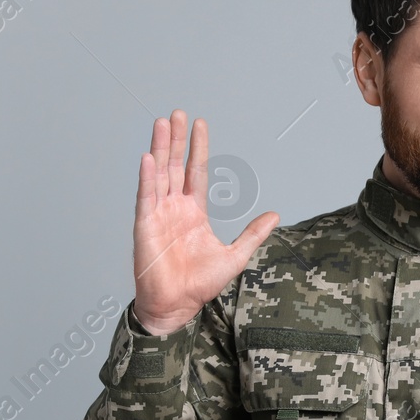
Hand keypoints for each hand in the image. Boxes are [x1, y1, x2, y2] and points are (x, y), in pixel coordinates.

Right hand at [131, 110, 279, 333]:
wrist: (177, 306)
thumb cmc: (199, 284)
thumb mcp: (235, 256)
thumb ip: (252, 234)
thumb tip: (275, 215)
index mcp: (193, 212)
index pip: (195, 172)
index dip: (198, 148)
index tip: (200, 123)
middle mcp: (174, 208)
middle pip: (174, 165)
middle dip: (177, 139)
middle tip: (177, 113)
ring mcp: (157, 214)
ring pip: (158, 174)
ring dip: (160, 148)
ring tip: (162, 123)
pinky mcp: (144, 226)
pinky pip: (145, 197)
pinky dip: (147, 177)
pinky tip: (149, 157)